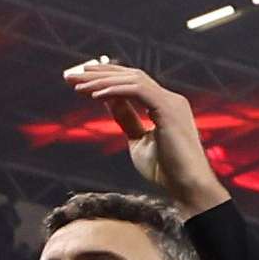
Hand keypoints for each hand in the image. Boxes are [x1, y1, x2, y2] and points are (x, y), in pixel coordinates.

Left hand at [62, 58, 220, 211]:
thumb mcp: (138, 141)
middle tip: (70, 75)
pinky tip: (94, 96)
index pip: (134, 82)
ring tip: (76, 84)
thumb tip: (108, 101)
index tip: (82, 79)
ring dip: (102, 80)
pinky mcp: (168, 109)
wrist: (187, 186)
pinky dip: (114, 90)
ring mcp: (171, 102)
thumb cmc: (166, 170)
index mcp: (166, 106)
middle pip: (131, 76)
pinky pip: (137, 90)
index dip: (107, 77)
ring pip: (132, 80)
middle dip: (99, 74)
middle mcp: (171, 99)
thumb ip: (127, 119)